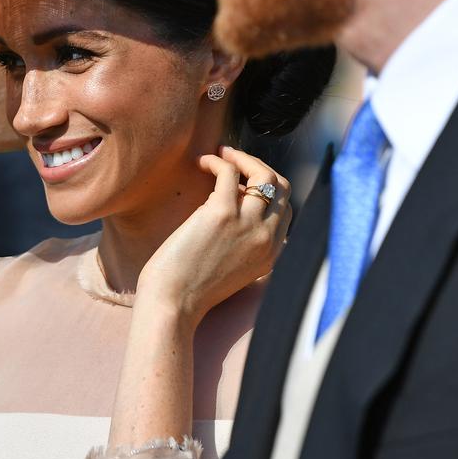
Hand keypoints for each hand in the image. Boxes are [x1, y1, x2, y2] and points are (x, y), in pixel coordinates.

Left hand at [137, 146, 290, 326]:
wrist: (172, 304)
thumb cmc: (191, 289)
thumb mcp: (235, 271)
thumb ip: (247, 246)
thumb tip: (239, 206)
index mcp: (272, 254)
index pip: (285, 209)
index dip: (267, 189)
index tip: (244, 183)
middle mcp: (267, 238)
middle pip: (281, 187)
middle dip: (260, 167)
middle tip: (235, 160)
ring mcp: (248, 224)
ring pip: (263, 174)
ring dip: (242, 157)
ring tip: (221, 154)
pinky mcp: (222, 212)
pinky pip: (229, 171)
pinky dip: (217, 160)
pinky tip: (202, 162)